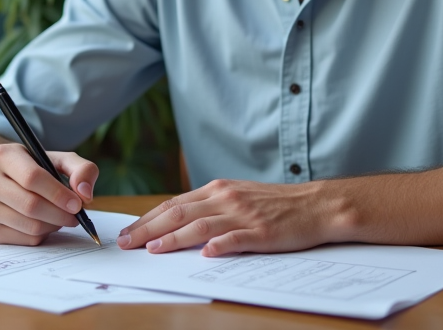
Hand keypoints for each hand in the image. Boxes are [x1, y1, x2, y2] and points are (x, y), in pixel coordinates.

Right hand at [0, 143, 98, 244]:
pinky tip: (46, 223)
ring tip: (62, 217)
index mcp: (2, 155)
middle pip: (30, 205)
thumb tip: (85, 194)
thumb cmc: (35, 168)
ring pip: (29, 225)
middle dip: (60, 214)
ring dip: (53, 225)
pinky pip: (24, 240)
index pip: (32, 178)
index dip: (58, 193)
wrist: (3, 178)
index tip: (77, 203)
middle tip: (76, 216)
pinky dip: (43, 235)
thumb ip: (81, 169)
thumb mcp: (59, 159)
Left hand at [116, 179, 329, 256]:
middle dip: (149, 229)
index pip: (174, 204)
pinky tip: (205, 254)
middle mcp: (226, 198)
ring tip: (154, 250)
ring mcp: (243, 215)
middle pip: (179, 213)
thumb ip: (210, 206)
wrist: (315, 205)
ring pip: (201, 226)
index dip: (148, 219)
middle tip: (127, 243)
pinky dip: (220, 245)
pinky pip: (237, 239)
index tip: (128, 232)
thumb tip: (177, 221)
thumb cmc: (276, 204)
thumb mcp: (238, 196)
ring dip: (174, 238)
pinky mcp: (262, 232)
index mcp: (218, 189)